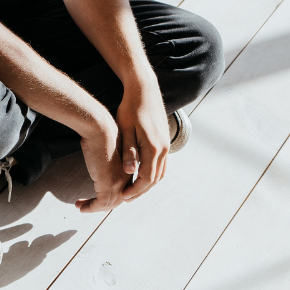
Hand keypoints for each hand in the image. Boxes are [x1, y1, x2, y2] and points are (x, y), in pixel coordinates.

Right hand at [75, 114, 128, 212]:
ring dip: (93, 208)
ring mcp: (118, 182)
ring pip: (107, 204)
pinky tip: (80, 206)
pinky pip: (100, 203)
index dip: (110, 197)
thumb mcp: (107, 149)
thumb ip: (107, 158)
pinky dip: (90, 208)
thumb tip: (98, 157)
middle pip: (116, 200)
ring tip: (80, 207)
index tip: (97, 198)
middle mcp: (126, 179)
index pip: (122, 190)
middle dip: (101, 206)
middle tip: (88, 206)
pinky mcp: (108, 184)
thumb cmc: (101, 134)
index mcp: (128, 170)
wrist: (100, 129)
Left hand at [116, 83, 169, 201]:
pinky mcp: (164, 141)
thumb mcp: (125, 129)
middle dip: (141, 190)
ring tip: (132, 190)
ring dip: (148, 183)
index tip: (122, 197)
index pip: (146, 178)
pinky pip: (161, 164)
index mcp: (153, 148)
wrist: (145, 91)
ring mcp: (166, 145)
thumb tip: (129, 171)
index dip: (135, 190)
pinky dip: (152, 173)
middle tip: (126, 198)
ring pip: (160, 173)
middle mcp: (163, 149)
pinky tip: (141, 175)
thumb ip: (128, 151)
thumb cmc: (131, 108)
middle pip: (155, 179)